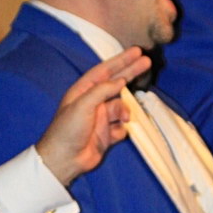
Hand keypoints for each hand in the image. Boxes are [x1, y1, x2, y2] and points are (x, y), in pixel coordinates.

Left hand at [34, 47, 150, 186]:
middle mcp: (94, 101)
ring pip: (122, 107)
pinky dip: (121, 130)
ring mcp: (101, 117)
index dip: (121, 60)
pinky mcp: (108, 134)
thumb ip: (102, 90)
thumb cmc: (68, 129)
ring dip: (125, 112)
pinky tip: (114, 135)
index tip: (137, 52)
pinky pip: (122, 127)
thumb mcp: (83, 105)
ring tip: (124, 118)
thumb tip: (121, 80)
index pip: (105, 71)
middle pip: (117, 83)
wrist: (64, 160)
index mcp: (84, 91)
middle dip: (132, 73)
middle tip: (148, 62)